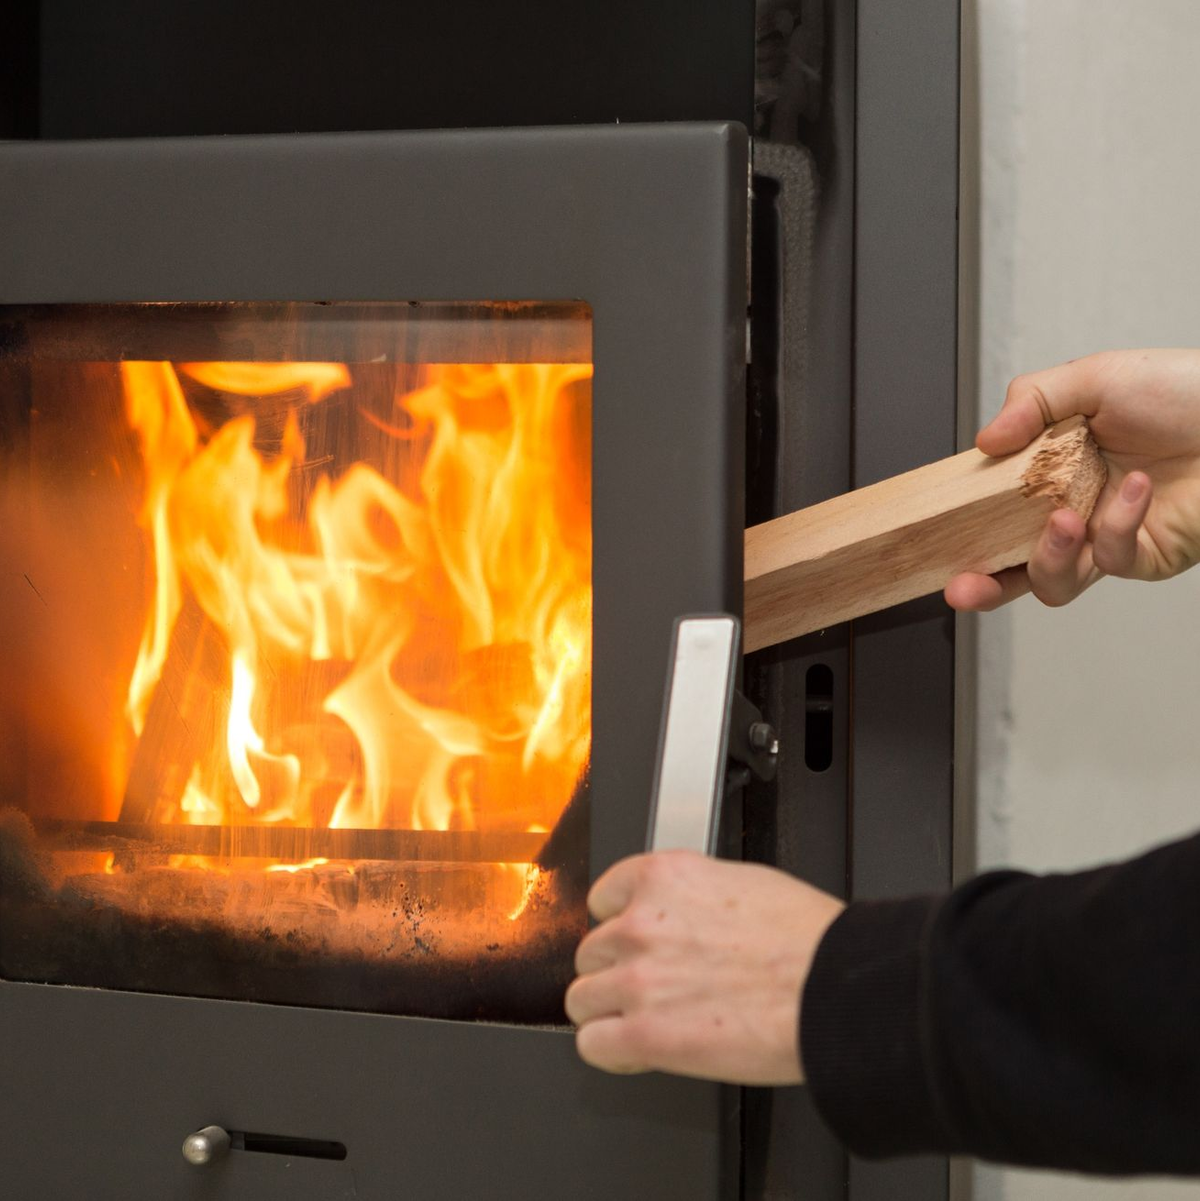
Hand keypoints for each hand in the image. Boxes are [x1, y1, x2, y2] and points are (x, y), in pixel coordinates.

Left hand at [565, 850, 843, 1084]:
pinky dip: (611, 1050)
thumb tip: (682, 915)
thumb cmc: (808, 940)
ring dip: (610, 1011)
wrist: (833, 990)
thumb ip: (692, 897)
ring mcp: (638, 979)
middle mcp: (641, 923)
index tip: (634, 942)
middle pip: (592, 951)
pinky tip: (638, 1050)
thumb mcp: (743, 883)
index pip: (602, 898)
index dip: (620, 925)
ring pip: (582, 998)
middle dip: (618, 970)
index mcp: (664, 878)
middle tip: (653, 987)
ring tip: (646, 1020)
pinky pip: (593, 1043)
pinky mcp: (645, 1035)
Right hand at [945, 349, 1199, 610]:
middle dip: (983, 585)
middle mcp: (1075, 510)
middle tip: (962, 587)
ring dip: (1047, 556)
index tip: (938, 537)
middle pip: (1014, 565)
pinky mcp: (1145, 556)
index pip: (996, 511)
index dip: (965, 530)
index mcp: (1054, 472)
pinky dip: (1116, 523)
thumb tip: (984, 441)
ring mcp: (1108, 538)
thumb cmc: (1189, 393)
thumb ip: (1033, 401)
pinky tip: (1133, 487)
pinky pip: (1111, 558)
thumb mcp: (1097, 377)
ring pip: (1055, 580)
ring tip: (1060, 519)